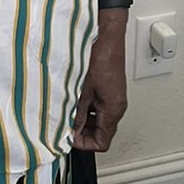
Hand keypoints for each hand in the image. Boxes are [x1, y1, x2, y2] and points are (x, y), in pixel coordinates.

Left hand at [72, 22, 128, 152]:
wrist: (107, 39)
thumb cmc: (100, 59)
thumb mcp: (82, 91)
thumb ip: (76, 114)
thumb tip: (70, 129)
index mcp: (113, 110)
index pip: (102, 142)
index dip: (84, 144)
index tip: (69, 138)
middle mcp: (117, 107)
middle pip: (101, 133)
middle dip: (82, 133)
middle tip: (66, 127)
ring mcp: (114, 99)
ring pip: (98, 121)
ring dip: (83, 120)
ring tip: (69, 112)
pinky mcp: (110, 90)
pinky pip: (98, 107)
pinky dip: (86, 108)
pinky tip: (75, 100)